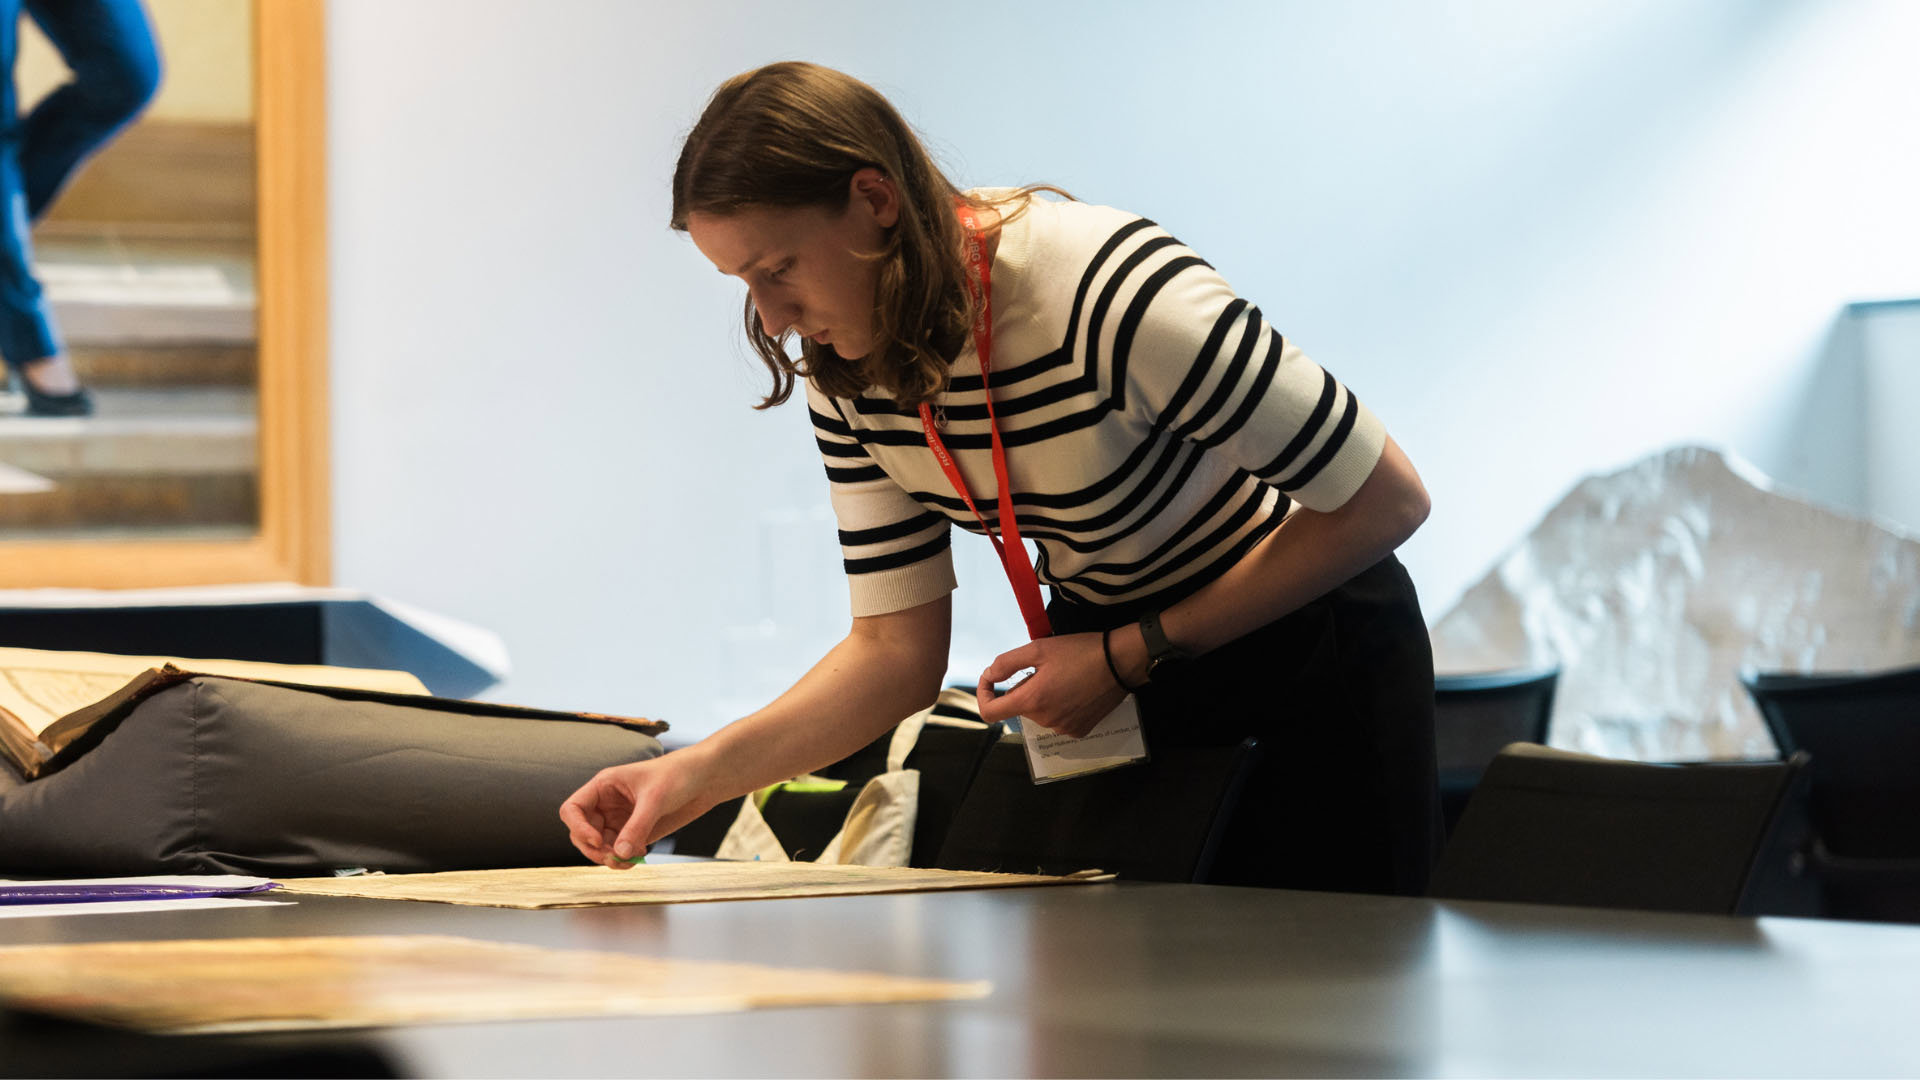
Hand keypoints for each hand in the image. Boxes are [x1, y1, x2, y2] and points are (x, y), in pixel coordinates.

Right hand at [559, 753, 713, 869]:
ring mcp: (620, 820)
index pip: (572, 809)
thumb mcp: (655, 799)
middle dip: (594, 849)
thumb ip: (637, 827)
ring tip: (629, 861)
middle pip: (582, 833)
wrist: (705, 779)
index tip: (598, 840)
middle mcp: (607, 804)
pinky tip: (640, 855)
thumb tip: (619, 854)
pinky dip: (624, 859)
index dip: (578, 828)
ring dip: (609, 858)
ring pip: (599, 846)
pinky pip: (619, 851)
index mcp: (604, 786)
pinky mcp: (635, 832)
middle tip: (615, 859)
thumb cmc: (678, 775)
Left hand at [976, 632, 1128, 738]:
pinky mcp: (1079, 730)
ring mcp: (1063, 728)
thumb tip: (989, 675)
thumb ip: (1006, 663)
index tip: (990, 680)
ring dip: (1042, 697)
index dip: (983, 694)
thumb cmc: (1080, 652)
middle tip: (1044, 668)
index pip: (990, 712)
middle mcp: (1045, 720)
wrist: (1120, 662)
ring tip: (1062, 677)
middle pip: (1020, 707)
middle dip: (1024, 688)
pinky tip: (1075, 690)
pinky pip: (1058, 719)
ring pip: (1039, 713)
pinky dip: (1059, 706)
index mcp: (1032, 700)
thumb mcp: (1039, 649)